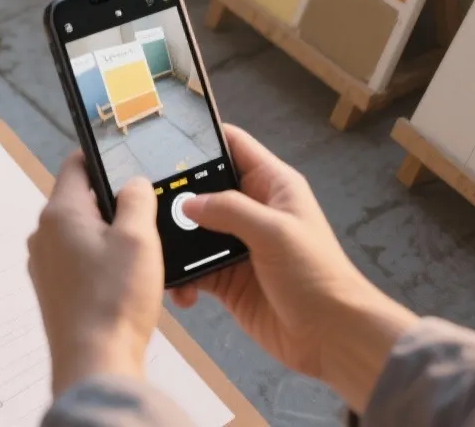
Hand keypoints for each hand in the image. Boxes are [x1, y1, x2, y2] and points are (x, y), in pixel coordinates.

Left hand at [27, 151, 164, 394]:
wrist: (96, 362)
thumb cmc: (114, 300)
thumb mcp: (139, 237)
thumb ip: (137, 199)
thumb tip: (133, 183)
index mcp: (59, 213)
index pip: (75, 164)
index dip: (102, 159)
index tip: (125, 162)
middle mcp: (44, 236)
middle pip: (81, 201)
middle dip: (114, 205)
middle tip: (146, 218)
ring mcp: (45, 266)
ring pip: (83, 234)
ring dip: (111, 238)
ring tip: (141, 257)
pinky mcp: (54, 291)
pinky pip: (80, 263)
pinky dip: (103, 264)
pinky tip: (126, 282)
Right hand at [171, 125, 415, 410]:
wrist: (332, 336)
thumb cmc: (315, 275)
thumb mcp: (275, 232)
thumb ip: (230, 210)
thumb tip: (187, 203)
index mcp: (272, 185)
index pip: (234, 146)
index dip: (204, 138)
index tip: (163, 137)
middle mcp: (253, 210)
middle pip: (205, 188)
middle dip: (177, 193)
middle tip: (142, 197)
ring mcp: (238, 245)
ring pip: (194, 231)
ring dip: (175, 240)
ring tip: (151, 243)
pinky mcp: (228, 279)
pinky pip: (195, 269)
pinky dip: (181, 276)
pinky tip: (175, 286)